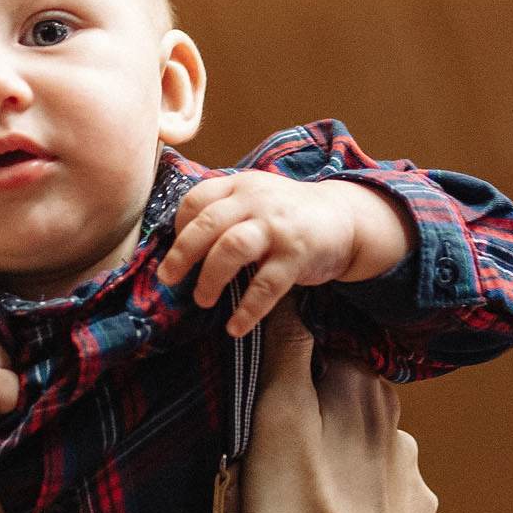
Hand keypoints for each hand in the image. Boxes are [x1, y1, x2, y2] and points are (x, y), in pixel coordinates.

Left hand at [159, 174, 411, 336]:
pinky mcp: (297, 255)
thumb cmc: (287, 214)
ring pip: (231, 249)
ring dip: (210, 278)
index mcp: (240, 186)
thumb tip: (179, 247)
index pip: (197, 199)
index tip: (175, 250)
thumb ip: (223, 211)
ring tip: (202, 300)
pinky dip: (248, 309)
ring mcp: (277, 227)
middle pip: (208, 223)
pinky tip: (236, 327)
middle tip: (168, 279)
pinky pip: (266, 285)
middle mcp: (256, 202)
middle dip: (182, 253)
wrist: (344, 217)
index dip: (179, 226)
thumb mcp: (255, 198)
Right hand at [237, 305, 421, 512]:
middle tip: (260, 462)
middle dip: (300, 423)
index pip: (312, 355)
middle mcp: (396, 421)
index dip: (276, 379)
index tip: (252, 412)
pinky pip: (370, 493)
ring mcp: (408, 472)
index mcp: (362, 387)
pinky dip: (346, 502)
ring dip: (323, 465)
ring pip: (351, 449)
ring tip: (287, 505)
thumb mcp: (273, 422)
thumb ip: (283, 353)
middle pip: (332, 402)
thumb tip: (286, 295)